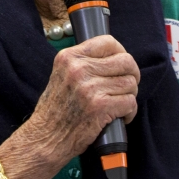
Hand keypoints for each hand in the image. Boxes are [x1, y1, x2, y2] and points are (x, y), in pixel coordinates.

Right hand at [0, 35, 138, 178]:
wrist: (46, 137)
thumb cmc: (56, 109)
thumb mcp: (61, 74)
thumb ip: (82, 63)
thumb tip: (113, 58)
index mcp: (68, 57)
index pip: (108, 42)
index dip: (121, 52)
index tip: (122, 65)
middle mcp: (78, 69)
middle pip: (125, 61)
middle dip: (132, 74)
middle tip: (127, 86)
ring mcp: (89, 88)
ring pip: (130, 83)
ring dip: (130, 95)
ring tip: (119, 104)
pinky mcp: (100, 107)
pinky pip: (130, 102)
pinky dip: (130, 112)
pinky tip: (120, 116)